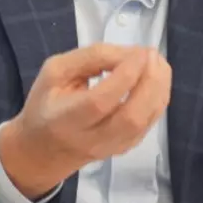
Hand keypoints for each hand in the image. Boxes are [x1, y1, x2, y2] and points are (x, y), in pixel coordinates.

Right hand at [0, 44, 170, 197]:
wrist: (44, 150)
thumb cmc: (46, 104)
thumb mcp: (55, 72)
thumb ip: (89, 58)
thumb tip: (127, 54)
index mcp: (64, 119)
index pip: (100, 102)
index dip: (124, 76)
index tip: (138, 52)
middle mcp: (90, 139)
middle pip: (130, 117)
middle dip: (149, 82)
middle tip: (151, 55)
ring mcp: (111, 148)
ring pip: (144, 123)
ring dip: (159, 89)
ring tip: (158, 63)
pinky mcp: (125, 148)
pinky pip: (149, 124)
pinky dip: (158, 99)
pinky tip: (156, 80)